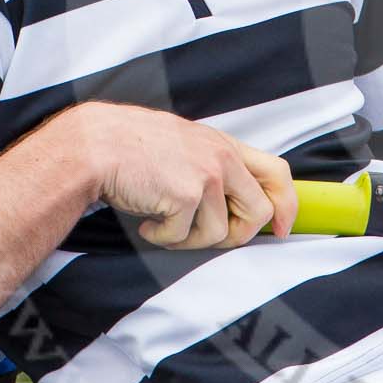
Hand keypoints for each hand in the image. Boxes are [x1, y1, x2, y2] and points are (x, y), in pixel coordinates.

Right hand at [67, 103, 298, 249]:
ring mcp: (207, 176)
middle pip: (259, 213)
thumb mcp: (185, 144)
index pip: (277, 172)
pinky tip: (146, 219)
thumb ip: (213, 165)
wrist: (95, 146)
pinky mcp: (186, 196)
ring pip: (219, 233)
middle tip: (200, 234)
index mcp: (224, 145)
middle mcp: (222, 158)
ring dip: (187, 239)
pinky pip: (185, 237)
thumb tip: (232, 204)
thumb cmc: (131, 147)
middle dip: (234, 235)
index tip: (283, 228)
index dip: (287, 205)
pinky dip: (162, 237)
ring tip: (161, 220)